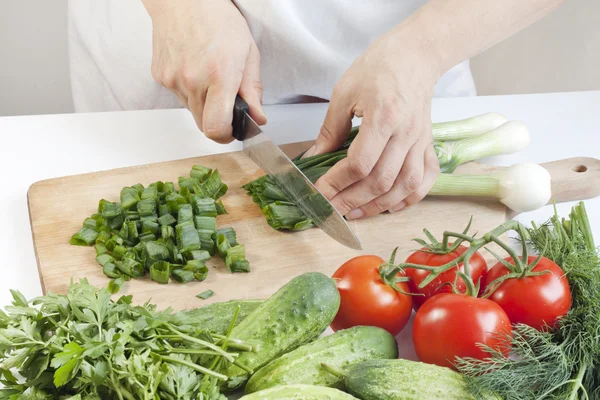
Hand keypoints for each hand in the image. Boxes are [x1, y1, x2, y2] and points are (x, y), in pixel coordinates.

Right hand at [144, 0, 265, 142]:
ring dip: (204, 104)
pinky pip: (179, 96)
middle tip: (226, 102)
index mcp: (219, 75)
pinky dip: (189, 90)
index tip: (233, 130)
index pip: (216, 127)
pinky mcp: (160, 77)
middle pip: (204, 125)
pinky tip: (194, 68)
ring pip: (192, 111)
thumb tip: (257, 118)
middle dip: (217, 120)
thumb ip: (253, 90)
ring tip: (209, 76)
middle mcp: (193, 81)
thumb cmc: (218, 20)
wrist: (183, 0)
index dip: (226, 135)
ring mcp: (173, 80)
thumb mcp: (248, 52)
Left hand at [307, 29, 441, 218]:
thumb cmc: (378, 68)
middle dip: (352, 201)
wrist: (415, 55)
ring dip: (378, 206)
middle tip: (331, 209)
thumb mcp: (344, 93)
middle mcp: (406, 134)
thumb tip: (312, 159)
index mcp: (384, 118)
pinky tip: (391, 206)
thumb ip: (330, 130)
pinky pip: (426, 180)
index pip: (360, 164)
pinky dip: (410, 198)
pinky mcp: (428, 144)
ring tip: (355, 213)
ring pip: (404, 186)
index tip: (320, 192)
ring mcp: (421, 141)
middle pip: (381, 181)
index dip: (337, 183)